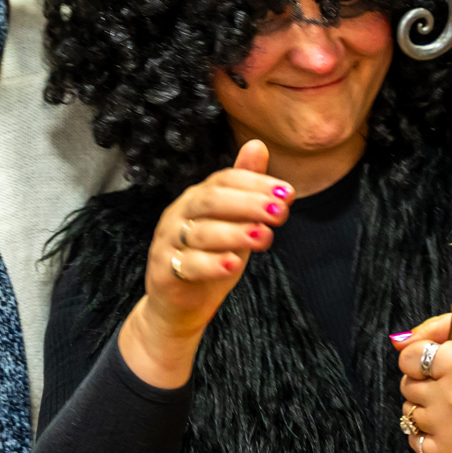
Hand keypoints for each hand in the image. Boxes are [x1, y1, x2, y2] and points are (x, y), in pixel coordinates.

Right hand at [116, 141, 287, 388]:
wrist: (178, 306)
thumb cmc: (209, 259)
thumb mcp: (233, 223)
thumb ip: (245, 190)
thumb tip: (258, 145)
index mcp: (197, 199)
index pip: (224, 181)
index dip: (255, 183)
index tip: (288, 193)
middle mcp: (179, 215)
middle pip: (211, 201)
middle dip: (248, 204)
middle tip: (280, 212)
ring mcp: (168, 243)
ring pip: (200, 233)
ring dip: (235, 233)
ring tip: (264, 237)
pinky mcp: (163, 272)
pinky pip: (186, 265)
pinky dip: (210, 264)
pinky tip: (233, 263)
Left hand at [392, 313, 451, 452]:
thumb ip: (434, 328)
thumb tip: (398, 341)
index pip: (408, 359)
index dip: (420, 357)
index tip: (438, 361)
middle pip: (407, 386)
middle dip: (424, 382)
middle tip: (450, 382)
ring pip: (409, 412)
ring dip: (425, 406)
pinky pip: (415, 441)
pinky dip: (424, 433)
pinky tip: (445, 423)